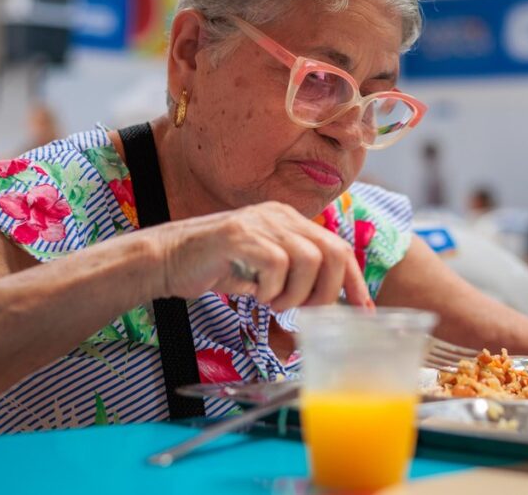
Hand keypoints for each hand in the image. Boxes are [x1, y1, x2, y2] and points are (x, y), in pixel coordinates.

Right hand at [153, 201, 371, 310]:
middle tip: (304, 310)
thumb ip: (293, 276)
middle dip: (327, 291)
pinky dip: (271, 289)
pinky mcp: (240, 236)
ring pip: (310, 259)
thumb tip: (327, 304)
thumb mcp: (263, 270)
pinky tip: (254, 294)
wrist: (165, 259)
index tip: (363, 310)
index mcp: (290, 221)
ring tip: (272, 302)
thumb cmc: (213, 267)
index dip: (354, 281)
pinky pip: (277, 265)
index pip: (338, 247)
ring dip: (296, 293)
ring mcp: (260, 223)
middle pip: (333, 252)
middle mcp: (280, 216)